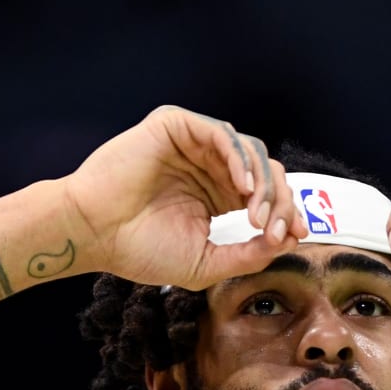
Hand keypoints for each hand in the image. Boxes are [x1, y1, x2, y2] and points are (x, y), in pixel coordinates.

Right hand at [65, 105, 308, 288]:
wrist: (95, 234)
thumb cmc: (140, 250)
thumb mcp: (207, 262)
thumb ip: (247, 254)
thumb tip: (289, 242)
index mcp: (217, 195)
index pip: (265, 195)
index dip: (286, 213)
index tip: (295, 237)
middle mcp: (210, 167)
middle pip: (265, 171)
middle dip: (280, 202)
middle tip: (277, 231)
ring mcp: (194, 144)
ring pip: (250, 152)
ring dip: (262, 185)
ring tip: (256, 217)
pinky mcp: (177, 126)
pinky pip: (222, 134)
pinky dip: (239, 159)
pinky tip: (242, 188)